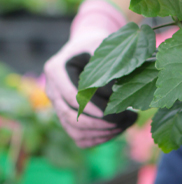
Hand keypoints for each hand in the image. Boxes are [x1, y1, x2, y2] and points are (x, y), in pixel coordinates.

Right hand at [44, 0, 136, 147]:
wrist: (88, 48)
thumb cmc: (97, 45)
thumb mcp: (101, 47)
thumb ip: (106, 66)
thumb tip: (118, 90)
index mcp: (55, 69)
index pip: (71, 95)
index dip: (91, 106)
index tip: (111, 111)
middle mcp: (52, 90)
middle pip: (70, 116)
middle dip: (100, 122)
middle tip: (126, 119)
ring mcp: (58, 107)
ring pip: (74, 131)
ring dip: (101, 132)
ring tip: (127, 123)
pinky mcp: (67, 118)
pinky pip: (79, 137)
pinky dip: (98, 139)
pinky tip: (118, 130)